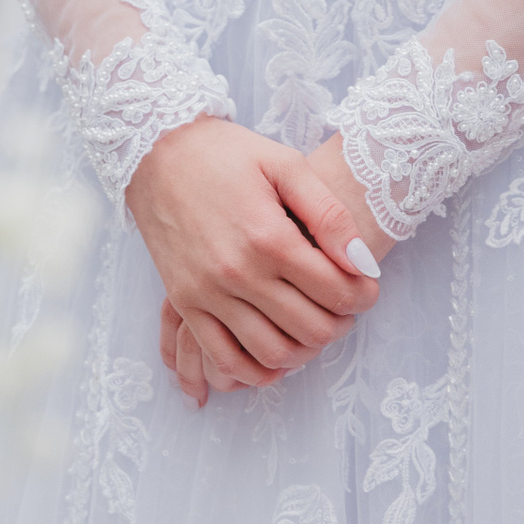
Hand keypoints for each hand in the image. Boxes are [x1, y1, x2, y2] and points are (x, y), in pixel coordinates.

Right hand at [126, 116, 378, 405]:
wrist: (154, 153)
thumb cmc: (224, 154)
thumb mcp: (286, 165)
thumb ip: (329, 215)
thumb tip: (364, 264)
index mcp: (268, 237)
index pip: (336, 292)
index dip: (364, 296)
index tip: (368, 288)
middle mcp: (237, 273)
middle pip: (310, 328)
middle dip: (341, 324)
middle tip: (346, 308)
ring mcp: (207, 293)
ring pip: (273, 352)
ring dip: (305, 350)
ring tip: (314, 326)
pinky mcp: (184, 303)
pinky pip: (224, 358)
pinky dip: (256, 370)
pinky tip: (277, 355)